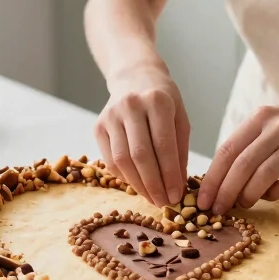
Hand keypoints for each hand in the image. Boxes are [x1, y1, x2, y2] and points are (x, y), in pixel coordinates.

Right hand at [94, 63, 189, 206]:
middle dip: (153, 184)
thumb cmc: (163, 101)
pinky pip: (110, 159)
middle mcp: (131, 106)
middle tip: (163, 203)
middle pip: (140, 155)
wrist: (135, 76)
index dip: (169, 174)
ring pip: (122, 160)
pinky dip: (124, 177)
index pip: (164, 145)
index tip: (176, 196)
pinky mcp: (98, 126)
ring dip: (138, 185)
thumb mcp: (180, 118)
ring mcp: (111, 115)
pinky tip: (138, 184)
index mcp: (157, 101)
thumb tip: (178, 185)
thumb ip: (180, 151)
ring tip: (152, 198)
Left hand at [197, 94, 278, 216]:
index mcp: (260, 117)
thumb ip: (249, 143)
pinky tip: (269, 196)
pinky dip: (274, 194)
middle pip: (241, 165)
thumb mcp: (272, 122)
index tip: (201, 199)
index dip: (212, 178)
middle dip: (225, 192)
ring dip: (248, 196)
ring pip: (263, 176)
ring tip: (243, 205)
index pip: (227, 150)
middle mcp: (277, 127)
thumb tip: (220, 179)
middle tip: (216, 210)